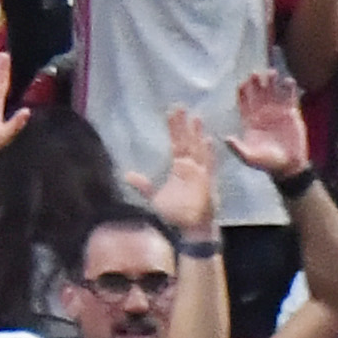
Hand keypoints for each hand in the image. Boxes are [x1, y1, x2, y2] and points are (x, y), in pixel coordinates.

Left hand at [146, 107, 221, 237]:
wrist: (188, 230)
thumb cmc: (174, 215)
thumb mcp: (154, 197)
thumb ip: (144, 185)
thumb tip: (128, 175)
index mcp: (180, 169)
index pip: (177, 143)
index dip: (175, 128)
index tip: (173, 112)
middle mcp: (190, 168)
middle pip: (187, 142)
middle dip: (184, 125)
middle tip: (181, 106)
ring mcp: (200, 174)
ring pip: (198, 149)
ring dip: (196, 134)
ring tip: (196, 117)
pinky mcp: (206, 182)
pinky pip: (208, 164)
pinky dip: (208, 152)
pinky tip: (208, 139)